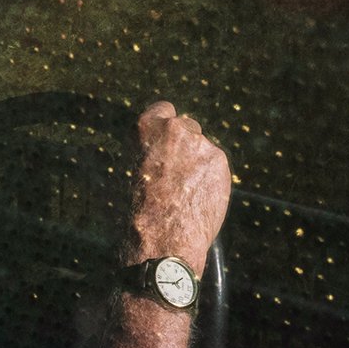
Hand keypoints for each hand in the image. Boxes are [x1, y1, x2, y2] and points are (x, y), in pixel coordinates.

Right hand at [125, 101, 230, 276]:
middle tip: (178, 173)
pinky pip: (216, 167)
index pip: (163, 109)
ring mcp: (201, 144)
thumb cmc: (137, 212)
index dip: (165, 124)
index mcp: (147, 128)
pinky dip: (211, 179)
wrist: (163, 238)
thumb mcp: (128, 174)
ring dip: (198, 164)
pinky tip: (200, 200)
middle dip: (185, 146)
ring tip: (187, 195)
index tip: (167, 138)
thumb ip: (147, 154)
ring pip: (203, 150)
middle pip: (188, 128)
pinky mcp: (220, 161)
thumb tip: (155, 153)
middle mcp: (176, 129)